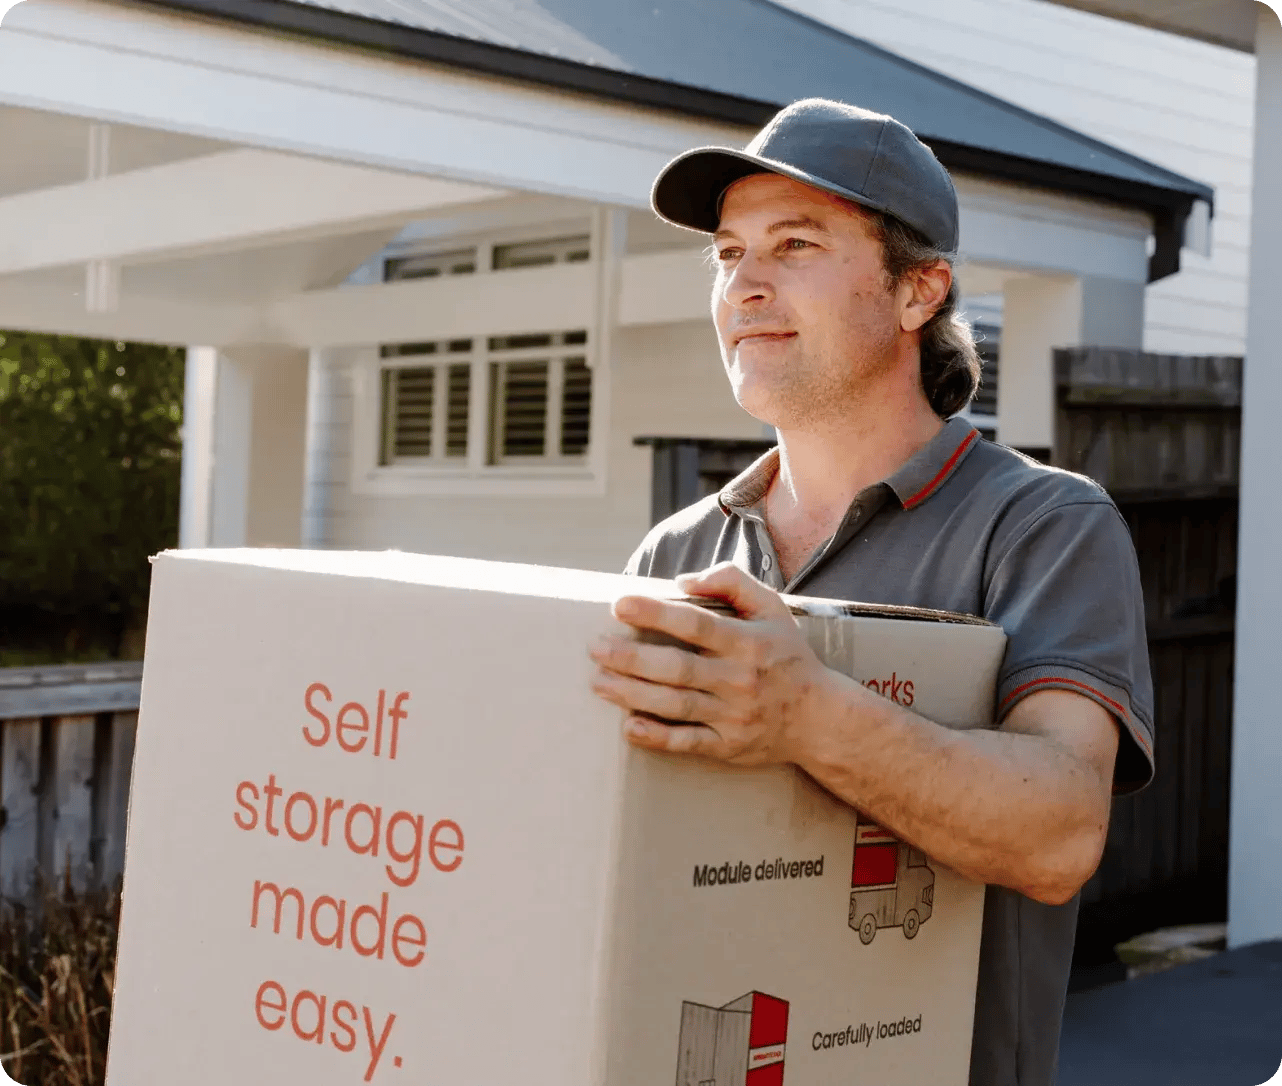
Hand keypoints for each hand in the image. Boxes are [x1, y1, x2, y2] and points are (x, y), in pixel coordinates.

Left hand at [589, 563, 833, 764]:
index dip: (655, 613)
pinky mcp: (728, 746)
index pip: (695, 624)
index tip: (619, 604)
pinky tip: (628, 727)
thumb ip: (732, 582)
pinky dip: (657, 737)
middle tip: (595, 647)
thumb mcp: (772, 608)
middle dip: (631, 657)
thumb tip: (683, 582)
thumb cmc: (788, 656)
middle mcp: (739, 679)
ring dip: (632, 694)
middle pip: (677, 668)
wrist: (820, 719)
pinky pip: (687, 743)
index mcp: (748, 642)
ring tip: (598, 682)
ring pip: (675, 705)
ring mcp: (733, 716)